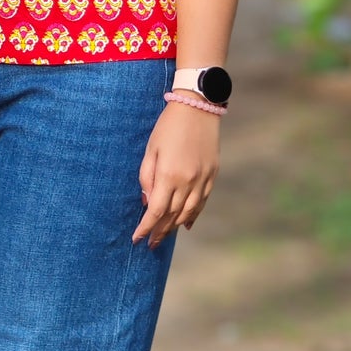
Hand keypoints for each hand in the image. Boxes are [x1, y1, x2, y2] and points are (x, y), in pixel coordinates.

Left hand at [132, 100, 220, 247]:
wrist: (198, 107)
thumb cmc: (168, 127)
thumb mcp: (150, 150)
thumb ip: (146, 177)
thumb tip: (147, 201)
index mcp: (168, 175)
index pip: (155, 211)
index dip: (145, 228)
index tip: (137, 238)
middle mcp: (187, 181)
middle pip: (171, 216)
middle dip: (159, 232)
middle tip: (151, 243)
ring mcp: (202, 180)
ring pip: (188, 212)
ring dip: (175, 226)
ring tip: (165, 235)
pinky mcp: (212, 175)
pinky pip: (202, 202)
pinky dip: (193, 215)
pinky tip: (186, 224)